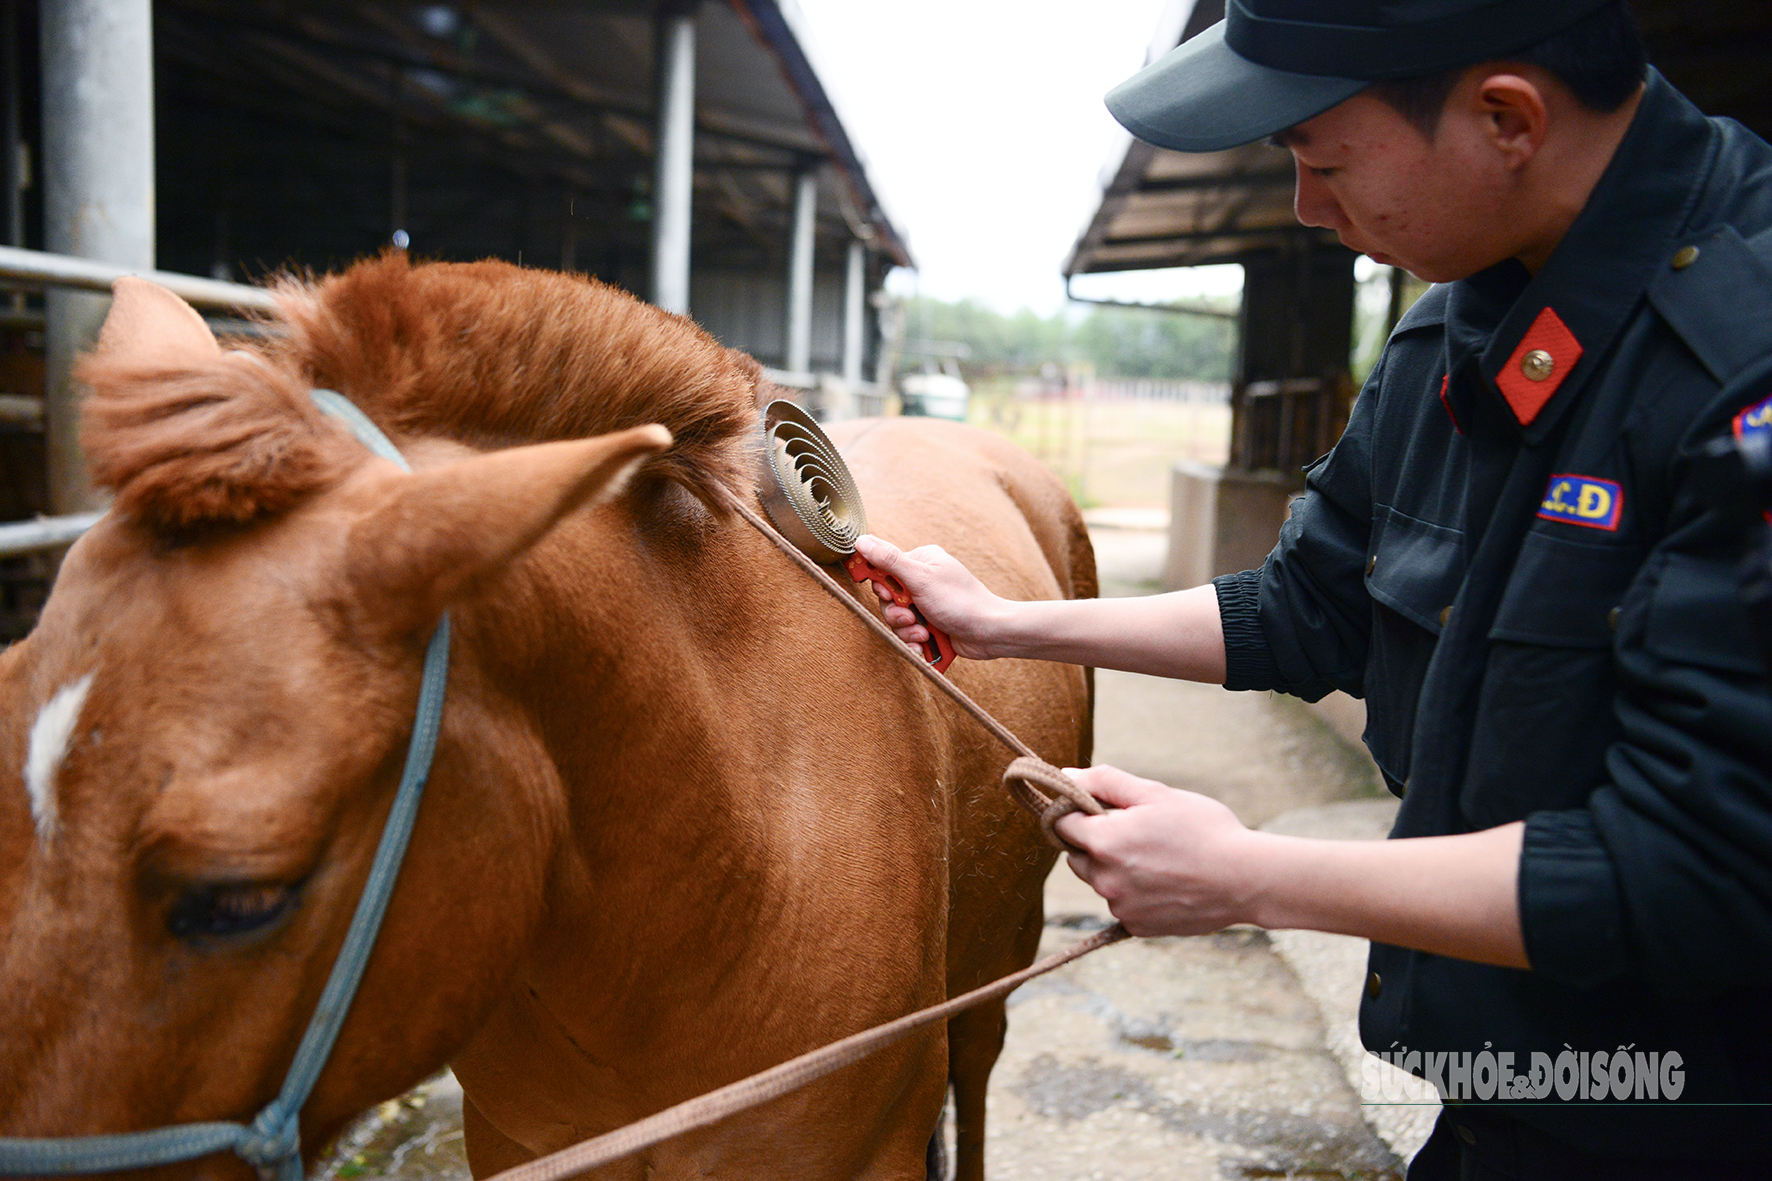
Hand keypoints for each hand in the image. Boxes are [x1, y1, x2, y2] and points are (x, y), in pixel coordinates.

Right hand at [852, 535, 1010, 659]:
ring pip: (898, 620)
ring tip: (923, 634)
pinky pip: (909, 635)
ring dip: (907, 631)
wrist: (990, 632)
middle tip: (910, 618)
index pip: (884, 569)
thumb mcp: (921, 578)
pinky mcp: (931, 625)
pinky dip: (914, 643)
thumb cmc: (960, 600)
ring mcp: (927, 604)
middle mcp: (923, 581)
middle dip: (897, 614)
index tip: (887, 595)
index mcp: (921, 561)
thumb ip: (889, 560)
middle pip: (888, 599)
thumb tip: (860, 540)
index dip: (881, 586)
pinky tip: (924, 646)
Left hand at [1053, 765, 1265, 936]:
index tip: (1098, 808)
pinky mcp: (1137, 927)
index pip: (1061, 824)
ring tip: (1158, 858)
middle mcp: (1105, 879)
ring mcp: (1120, 907)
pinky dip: (1135, 893)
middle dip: (1095, 842)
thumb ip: (1106, 782)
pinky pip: (1122, 904)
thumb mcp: (1156, 794)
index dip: (1076, 812)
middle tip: (1135, 832)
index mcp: (1104, 842)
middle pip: (1077, 856)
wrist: (1245, 879)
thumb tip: (1067, 775)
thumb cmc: (1203, 829)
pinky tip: (1166, 882)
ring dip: (1115, 869)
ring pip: (1100, 881)